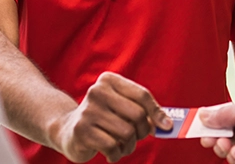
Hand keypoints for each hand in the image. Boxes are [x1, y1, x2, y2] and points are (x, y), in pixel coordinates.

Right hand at [50, 72, 172, 162]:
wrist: (67, 129)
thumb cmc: (104, 119)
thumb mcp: (122, 108)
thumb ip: (144, 112)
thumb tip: (167, 124)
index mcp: (108, 80)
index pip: (142, 95)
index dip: (157, 113)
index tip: (166, 126)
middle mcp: (96, 92)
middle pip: (138, 115)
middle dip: (142, 132)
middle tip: (135, 137)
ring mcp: (88, 111)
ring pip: (127, 133)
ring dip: (129, 146)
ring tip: (121, 145)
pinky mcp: (82, 130)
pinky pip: (113, 147)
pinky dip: (116, 154)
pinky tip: (110, 152)